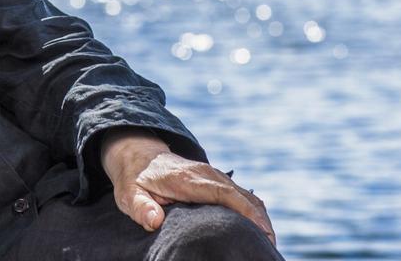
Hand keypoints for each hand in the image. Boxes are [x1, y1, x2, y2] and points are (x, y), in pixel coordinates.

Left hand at [99, 128, 275, 245]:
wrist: (138, 154)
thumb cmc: (134, 179)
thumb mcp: (129, 194)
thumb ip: (141, 207)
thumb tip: (155, 221)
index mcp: (189, 179)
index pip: (225, 194)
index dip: (246, 212)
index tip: (262, 231)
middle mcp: (207, 174)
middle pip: (244, 196)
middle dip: (261, 221)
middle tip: (271, 247)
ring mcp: (215, 176)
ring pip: (247, 196)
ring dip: (261, 217)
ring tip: (269, 243)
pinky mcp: (217, 181)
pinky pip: (243, 195)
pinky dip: (255, 211)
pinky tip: (259, 230)